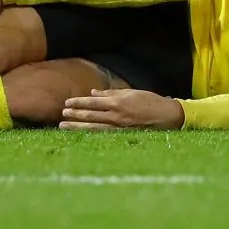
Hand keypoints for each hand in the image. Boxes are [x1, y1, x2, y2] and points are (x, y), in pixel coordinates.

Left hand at [60, 89, 185, 129]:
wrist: (166, 117)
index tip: (67, 103)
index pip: (93, 102)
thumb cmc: (149, 101)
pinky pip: (102, 135)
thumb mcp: (130, 92)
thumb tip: (93, 92)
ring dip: (77, 126)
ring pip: (93, 127)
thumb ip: (110, 93)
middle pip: (90, 115)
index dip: (79, 102)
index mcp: (118, 102)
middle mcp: (116, 115)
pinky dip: (90, 133)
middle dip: (74, 115)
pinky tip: (81, 133)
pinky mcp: (122, 136)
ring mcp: (118, 128)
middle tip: (62, 114)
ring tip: (63, 126)